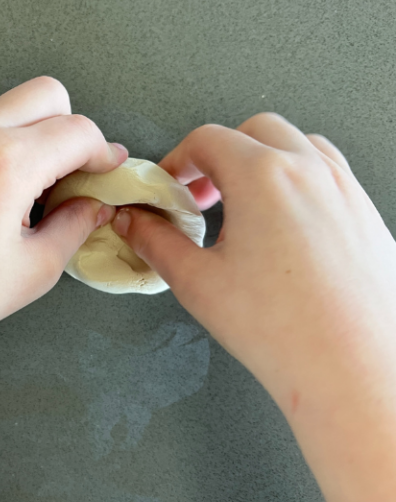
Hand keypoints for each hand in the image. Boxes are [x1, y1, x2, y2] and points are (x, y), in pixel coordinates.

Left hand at [0, 76, 125, 366]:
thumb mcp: (33, 270)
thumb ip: (76, 226)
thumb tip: (95, 204)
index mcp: (7, 163)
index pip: (77, 131)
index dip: (102, 153)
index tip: (107, 174)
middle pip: (46, 94)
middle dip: (69, 128)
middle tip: (69, 176)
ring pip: (9, 106)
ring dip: (32, 134)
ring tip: (28, 192)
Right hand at [111, 113, 395, 501]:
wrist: (353, 371)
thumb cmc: (284, 331)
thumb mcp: (197, 282)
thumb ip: (155, 242)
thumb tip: (135, 223)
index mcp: (262, 176)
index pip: (207, 139)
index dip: (177, 161)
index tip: (169, 188)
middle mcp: (309, 171)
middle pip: (254, 131)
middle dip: (220, 155)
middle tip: (200, 195)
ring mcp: (344, 189)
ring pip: (297, 145)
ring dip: (262, 162)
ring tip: (242, 206)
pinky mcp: (366, 214)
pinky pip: (328, 174)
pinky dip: (297, 181)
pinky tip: (283, 226)